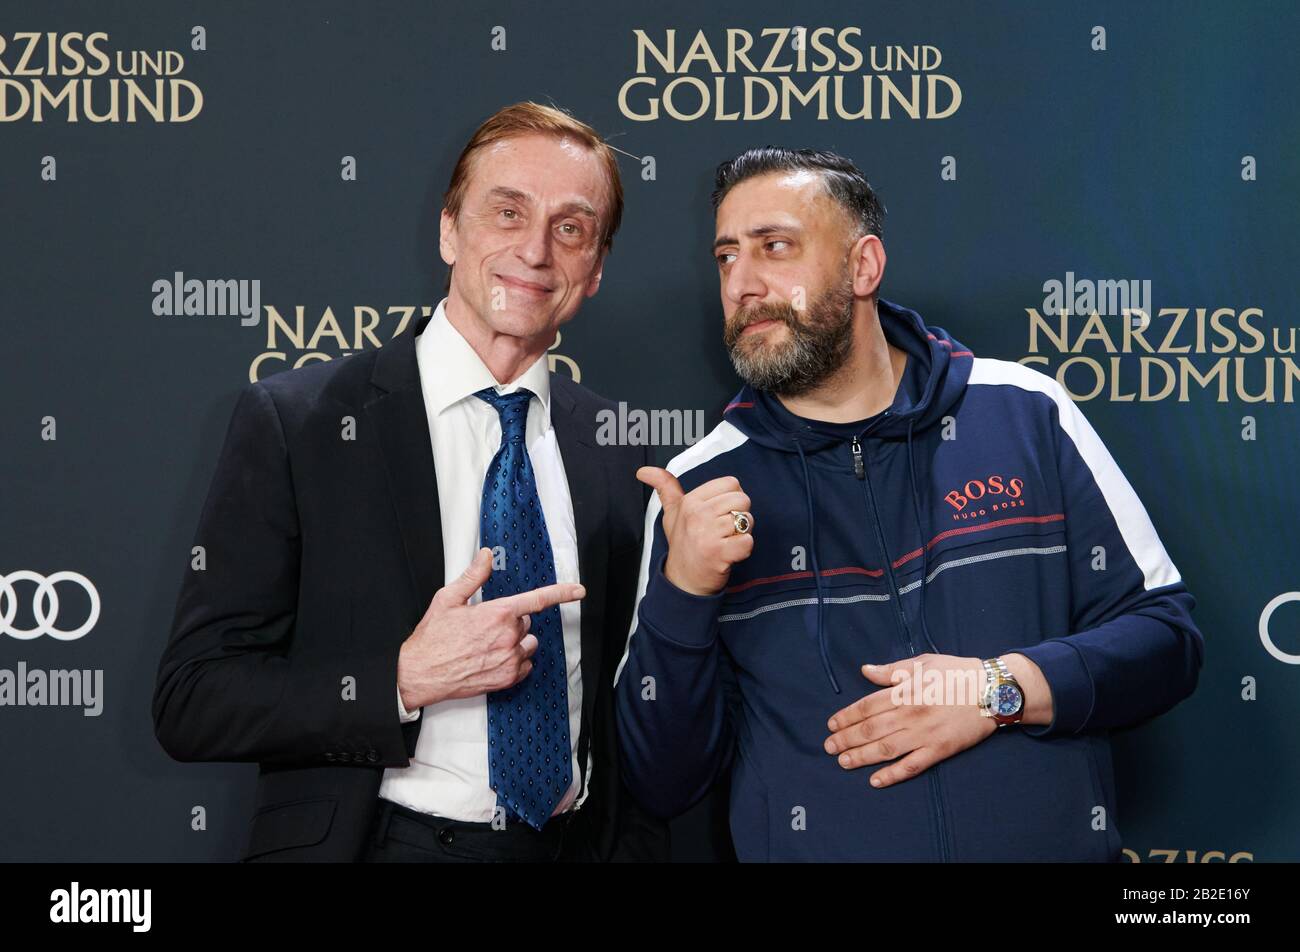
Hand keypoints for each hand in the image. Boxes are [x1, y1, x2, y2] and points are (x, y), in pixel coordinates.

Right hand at [397, 547, 585, 709]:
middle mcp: (508, 636)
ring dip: (515, 642)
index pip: (537, 599)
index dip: (562, 593)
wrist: (420, 674)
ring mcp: (510, 659)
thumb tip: (486, 556)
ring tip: (487, 645)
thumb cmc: (432, 637)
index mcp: (498, 613)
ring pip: (527, 644)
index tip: (579, 590)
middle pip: (526, 622)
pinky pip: (524, 665)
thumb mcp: (448, 599)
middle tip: (484, 627)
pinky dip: (514, 661)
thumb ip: (473, 576)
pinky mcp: (507, 678)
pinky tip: (491, 659)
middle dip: (511, 621)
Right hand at [636, 466, 753, 595]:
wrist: (683, 581)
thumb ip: (664, 487)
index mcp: (690, 501)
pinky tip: (730, 553)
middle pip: (742, 500)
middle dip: (740, 515)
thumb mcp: (671, 513)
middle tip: (723, 530)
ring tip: (725, 542)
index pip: (731, 483)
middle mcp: (698, 515)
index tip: (719, 514)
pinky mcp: (719, 553)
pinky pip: (748, 541)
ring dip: (742, 534)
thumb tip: (643, 471)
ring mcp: (708, 534)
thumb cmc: (682, 544)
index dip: (731, 499)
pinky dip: (744, 549)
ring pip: (747, 520)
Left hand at [823, 653, 995, 787]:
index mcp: (905, 691)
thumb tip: (864, 670)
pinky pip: (912, 766)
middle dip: (846, 739)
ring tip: (843, 762)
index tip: (832, 725)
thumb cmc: (956, 673)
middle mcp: (910, 714)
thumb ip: (891, 670)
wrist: (993, 691)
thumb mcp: (922, 663)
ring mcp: (925, 735)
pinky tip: (875, 781)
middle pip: (871, 730)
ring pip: (886, 749)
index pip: (866, 707)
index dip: (846, 717)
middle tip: (829, 747)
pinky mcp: (939, 751)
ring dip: (861, 757)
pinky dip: (892, 775)